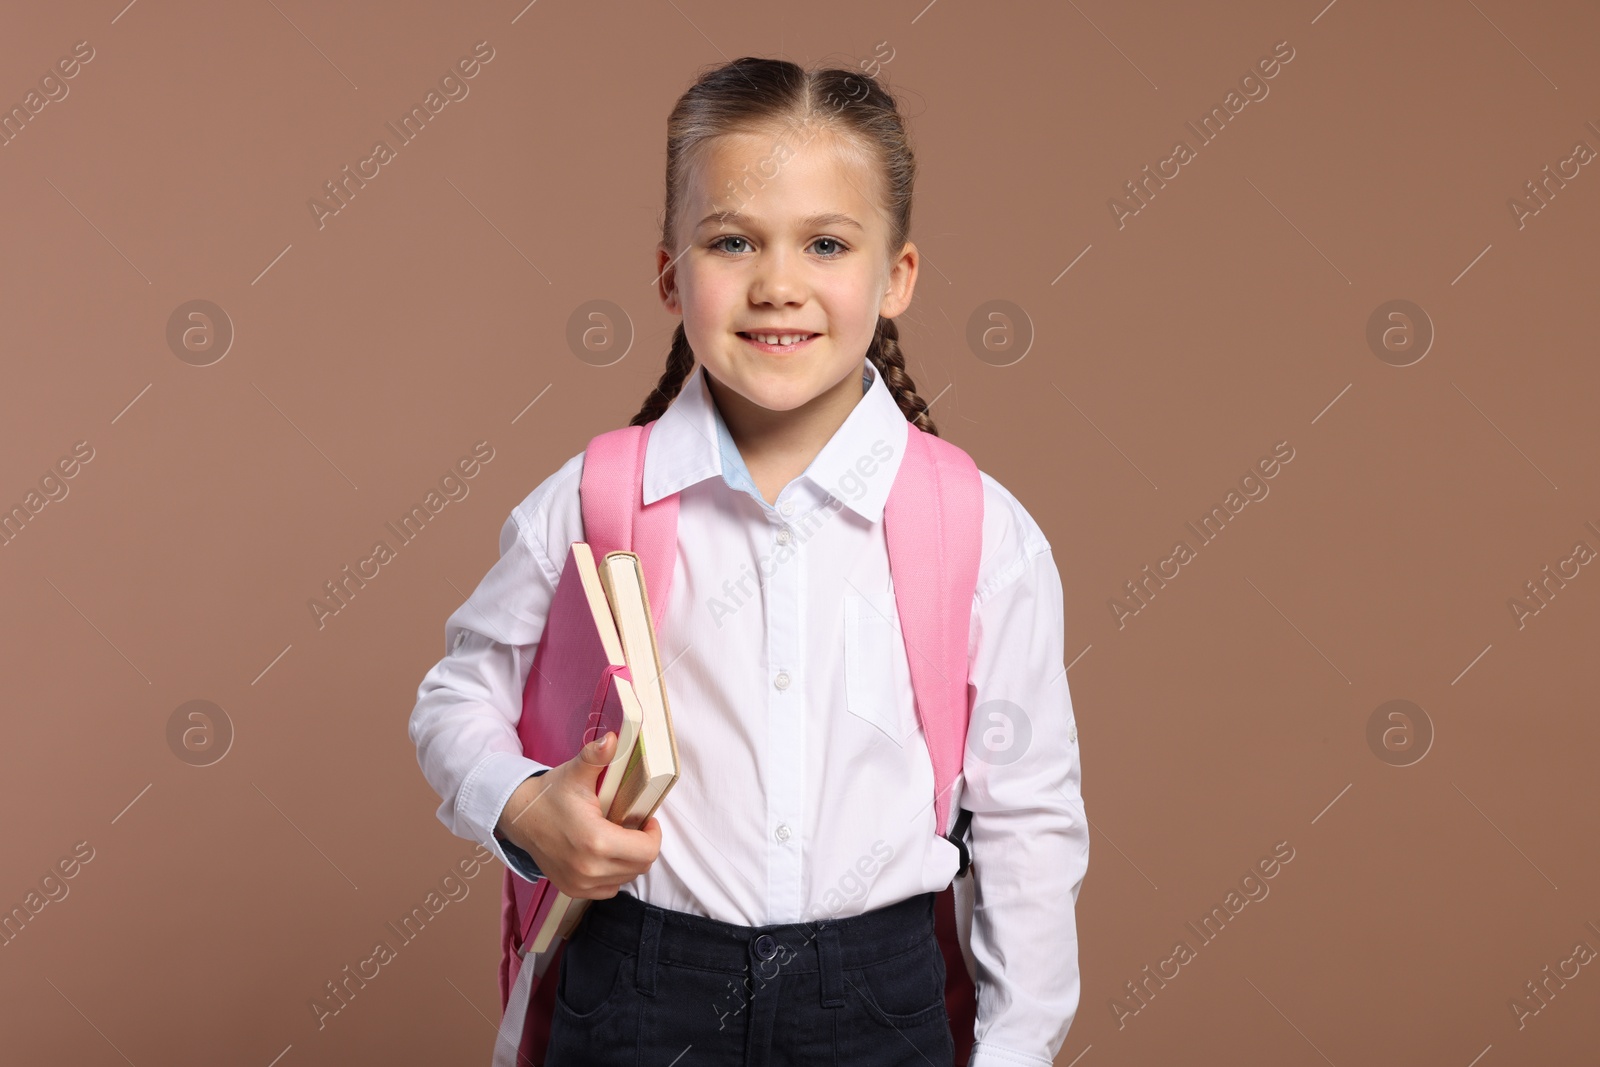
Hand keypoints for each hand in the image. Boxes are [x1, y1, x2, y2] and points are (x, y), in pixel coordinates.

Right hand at [495, 730, 662, 898]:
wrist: (519, 817)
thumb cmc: (550, 795)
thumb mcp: (576, 772)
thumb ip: (596, 756)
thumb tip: (611, 740)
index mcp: (595, 841)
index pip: (647, 850)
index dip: (653, 833)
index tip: (645, 820)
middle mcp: (588, 868)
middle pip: (641, 865)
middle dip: (643, 845)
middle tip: (632, 826)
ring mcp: (580, 883)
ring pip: (626, 877)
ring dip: (629, 859)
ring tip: (617, 837)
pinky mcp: (573, 890)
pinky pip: (609, 888)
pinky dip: (613, 873)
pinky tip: (604, 854)